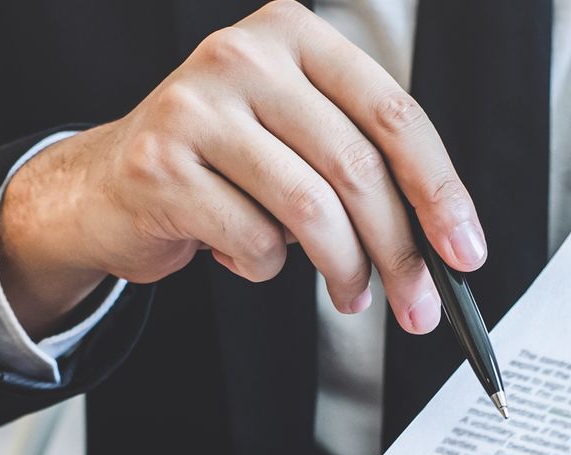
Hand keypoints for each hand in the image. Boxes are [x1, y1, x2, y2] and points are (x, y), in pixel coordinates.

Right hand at [0, 0, 483, 338]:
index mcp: (293, 35)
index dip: (439, 190)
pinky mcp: (161, 166)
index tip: (464, 251)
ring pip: (310, 210)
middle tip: (420, 303)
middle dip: (400, 251)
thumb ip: (360, 159)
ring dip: (344, 270)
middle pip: (356, 167)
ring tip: (349, 294)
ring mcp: (196, 107)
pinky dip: (265, 265)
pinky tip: (246, 253)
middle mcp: (243, 55)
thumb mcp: (294, 134)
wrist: (105, 185)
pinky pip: (252, 240)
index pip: (392, 114)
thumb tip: (440, 239)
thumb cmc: (218, 163)